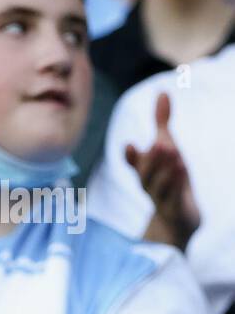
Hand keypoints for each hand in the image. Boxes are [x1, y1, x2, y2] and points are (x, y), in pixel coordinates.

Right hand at [130, 93, 199, 251]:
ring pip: (160, 185)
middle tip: (161, 144)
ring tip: (174, 153)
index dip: (132, 156)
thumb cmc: (168, 178)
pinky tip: (183, 170)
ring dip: (165, 170)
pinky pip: (174, 198)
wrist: (174, 221)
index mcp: (144, 171)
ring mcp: (161, 199)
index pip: (135, 163)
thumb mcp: (166, 148)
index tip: (130, 146)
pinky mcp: (175, 210)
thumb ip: (162, 122)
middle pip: (146, 173)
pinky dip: (176, 185)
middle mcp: (149, 185)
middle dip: (153, 159)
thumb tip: (162, 92)